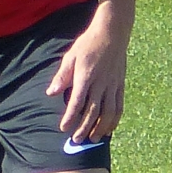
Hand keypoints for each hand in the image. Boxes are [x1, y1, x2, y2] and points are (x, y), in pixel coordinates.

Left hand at [46, 3, 129, 144]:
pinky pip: (119, 106)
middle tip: (76, 140)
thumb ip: (62, 76)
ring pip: (108, 112)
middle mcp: (101, 83)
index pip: (77, 102)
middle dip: (84, 128)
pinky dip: (115, 119)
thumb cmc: (89, 43)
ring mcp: (112, 85)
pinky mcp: (120, 84)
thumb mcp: (71, 56)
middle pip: (93, 112)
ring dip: (101, 128)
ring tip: (93, 139)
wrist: (113, 32)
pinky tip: (110, 128)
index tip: (64, 128)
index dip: (70, 117)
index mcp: (86, 77)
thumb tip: (51, 92)